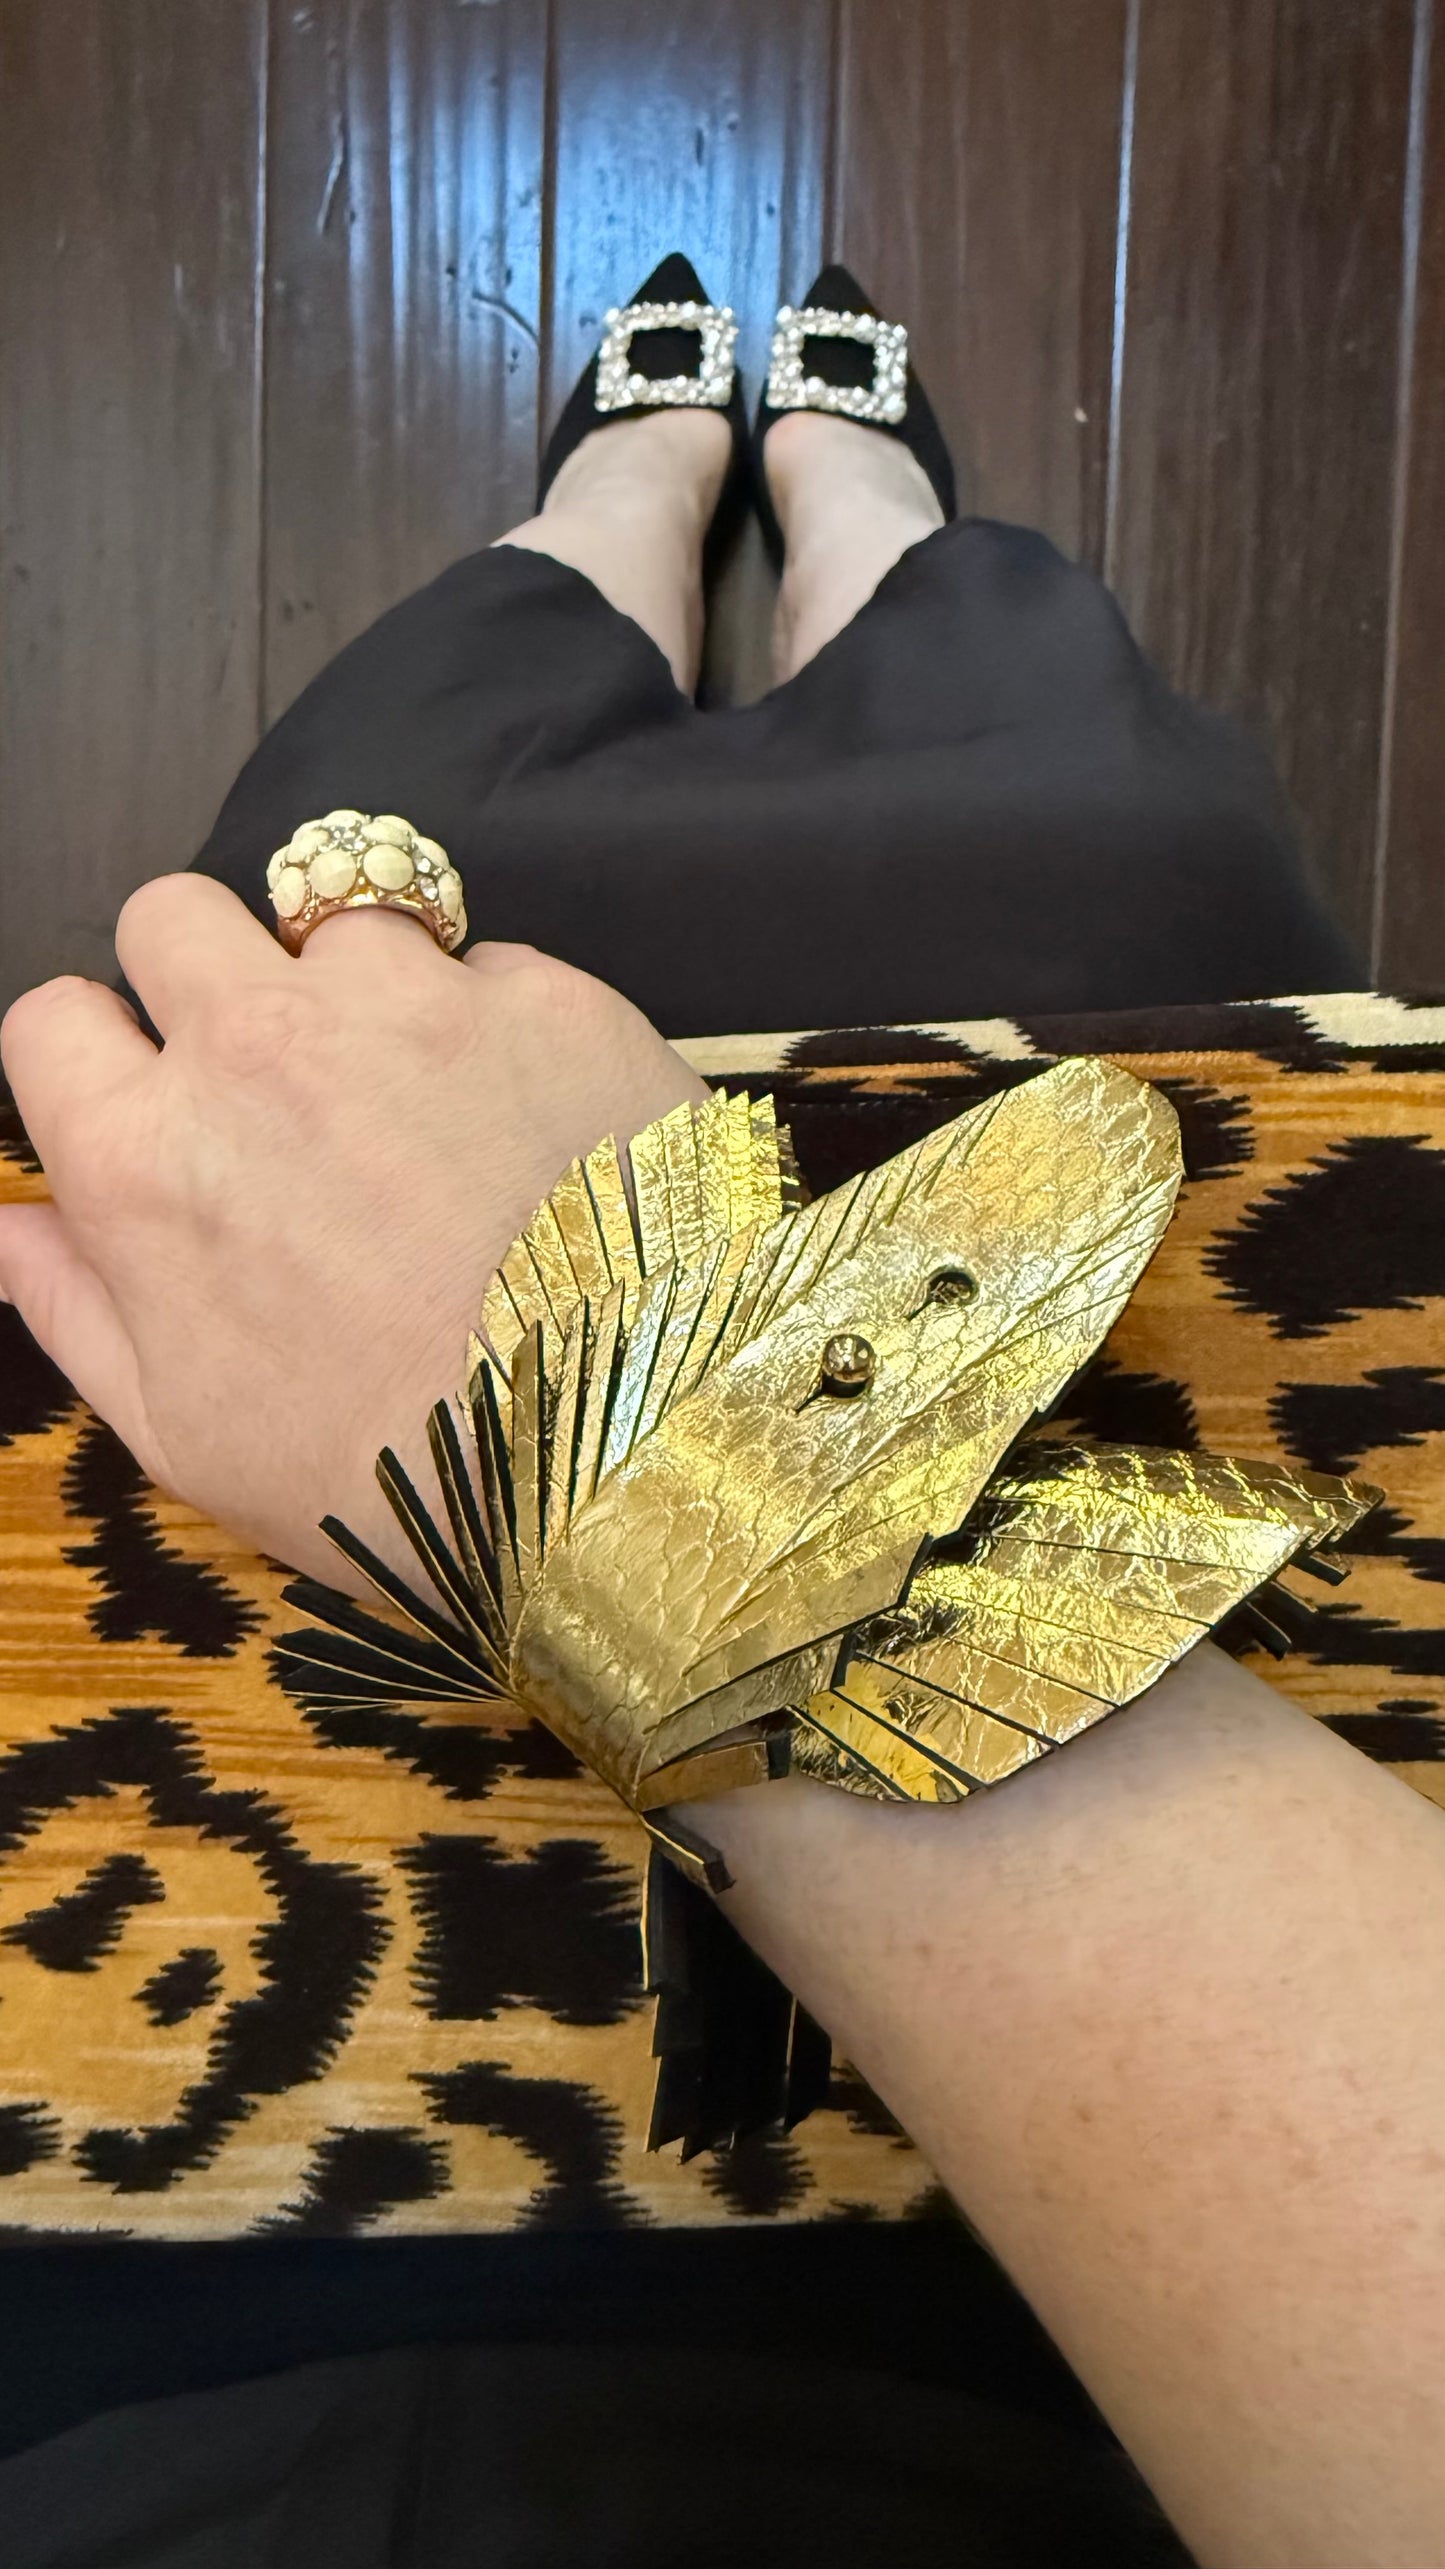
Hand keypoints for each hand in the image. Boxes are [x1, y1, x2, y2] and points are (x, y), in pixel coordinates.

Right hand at [0, 876, 706, 1578]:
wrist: (634, 1459)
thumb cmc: (396, 1478)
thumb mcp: (188, 1436)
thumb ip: (75, 1307)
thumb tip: (12, 1222)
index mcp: (150, 1158)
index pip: (51, 1018)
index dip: (96, 1058)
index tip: (146, 1098)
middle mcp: (261, 1049)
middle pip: (172, 914)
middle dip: (204, 973)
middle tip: (271, 1070)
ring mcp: (412, 1005)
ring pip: (338, 907)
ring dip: (359, 981)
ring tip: (422, 1092)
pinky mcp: (549, 996)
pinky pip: (491, 960)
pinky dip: (498, 1021)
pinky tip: (535, 1121)